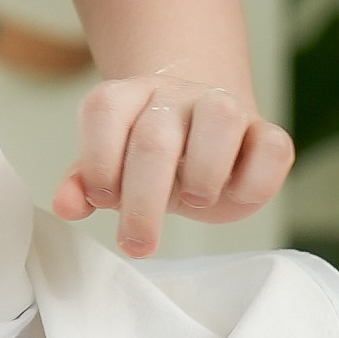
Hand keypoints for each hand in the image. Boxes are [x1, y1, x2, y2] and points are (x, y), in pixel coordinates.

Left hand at [51, 75, 293, 258]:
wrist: (200, 138)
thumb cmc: (149, 161)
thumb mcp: (111, 171)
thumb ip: (84, 184)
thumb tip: (67, 206)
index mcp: (127, 96)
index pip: (103, 111)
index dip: (99, 160)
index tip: (102, 200)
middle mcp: (174, 94)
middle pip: (155, 137)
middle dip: (142, 201)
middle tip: (137, 242)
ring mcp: (223, 107)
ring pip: (220, 118)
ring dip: (203, 173)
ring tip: (193, 200)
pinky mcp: (266, 131)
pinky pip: (272, 145)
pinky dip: (256, 179)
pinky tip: (236, 195)